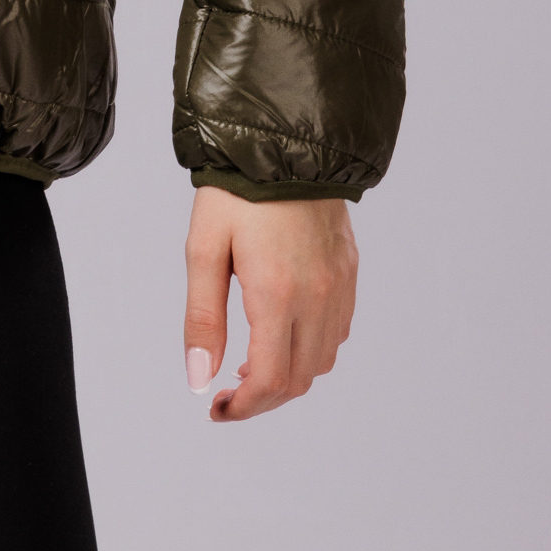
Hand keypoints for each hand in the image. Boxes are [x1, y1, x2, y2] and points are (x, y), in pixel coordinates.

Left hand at [183, 184, 357, 422]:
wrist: (284, 141)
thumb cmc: (236, 192)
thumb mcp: (203, 249)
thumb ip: (202, 318)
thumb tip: (200, 378)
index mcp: (278, 294)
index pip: (271, 381)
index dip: (244, 408)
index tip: (217, 409)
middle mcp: (318, 297)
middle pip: (300, 380)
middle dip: (263, 398)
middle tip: (228, 392)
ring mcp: (340, 286)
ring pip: (323, 360)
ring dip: (290, 376)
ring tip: (251, 364)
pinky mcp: (350, 271)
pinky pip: (339, 332)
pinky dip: (313, 348)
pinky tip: (283, 332)